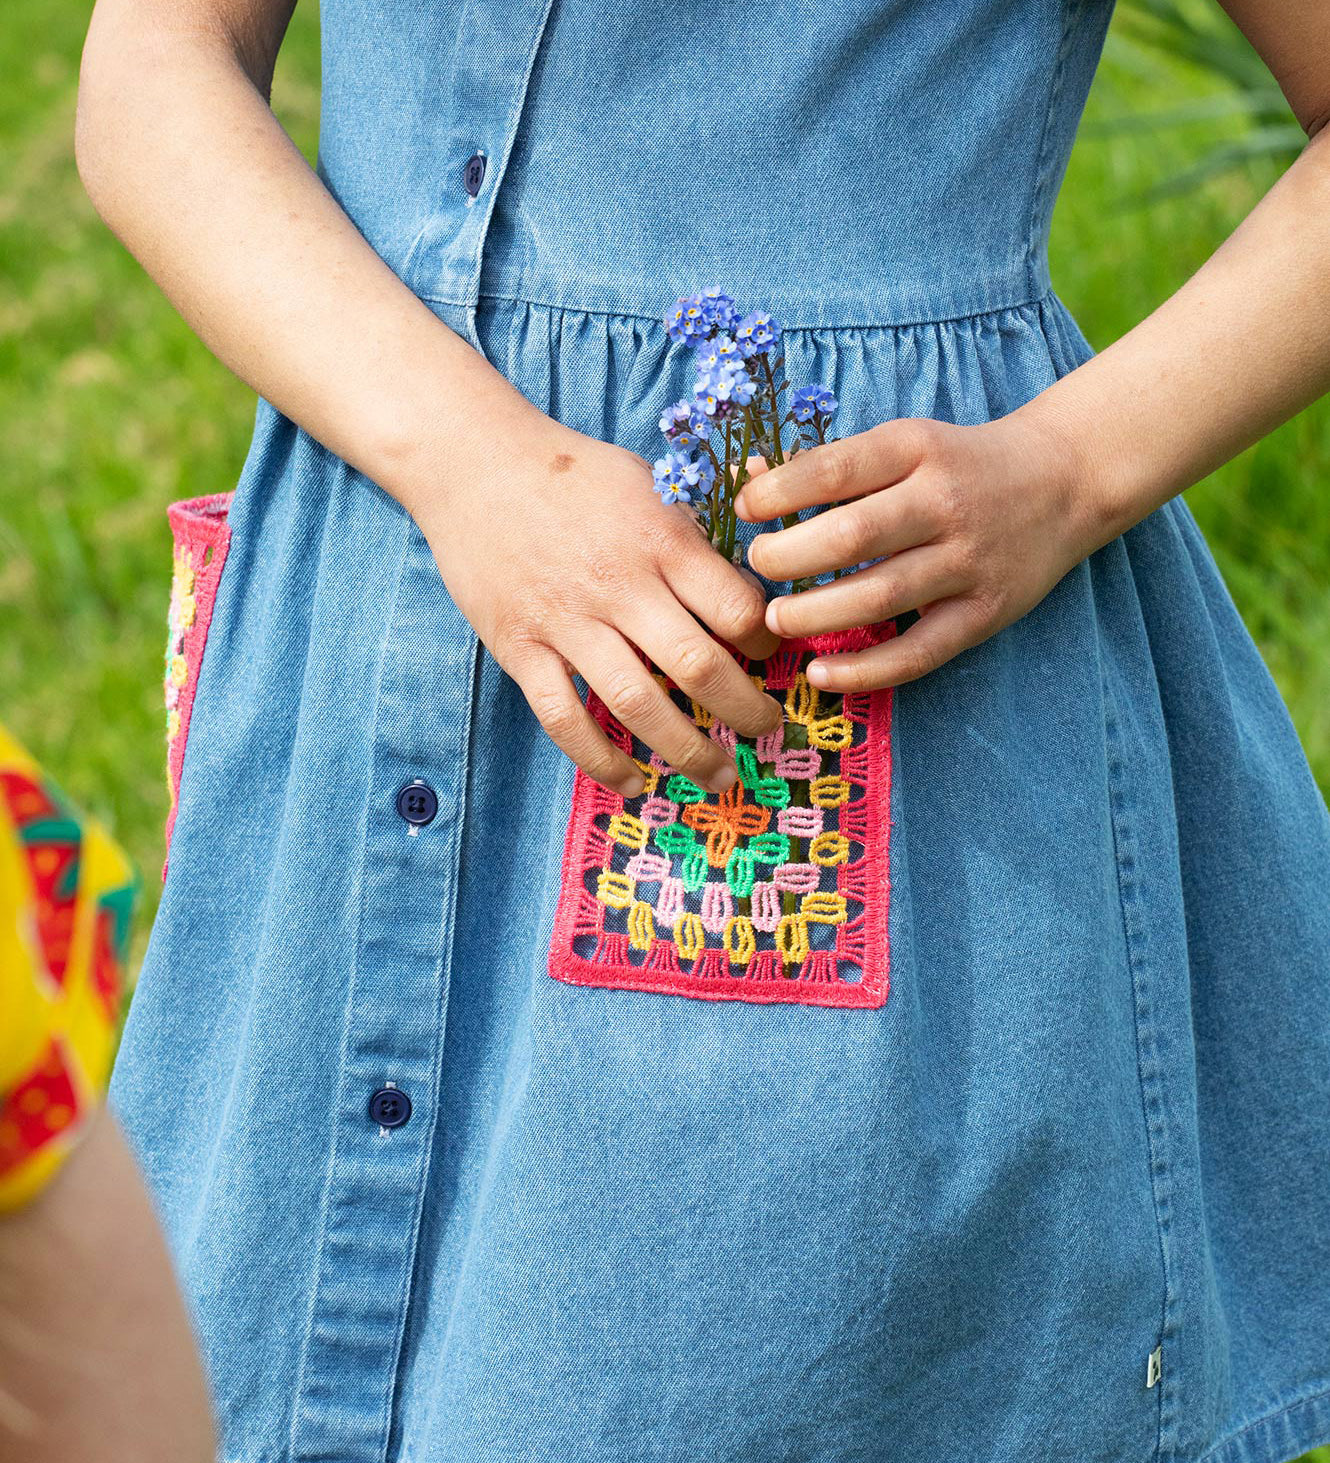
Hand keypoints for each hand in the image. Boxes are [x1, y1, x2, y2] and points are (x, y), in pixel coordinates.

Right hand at [412, 416, 782, 796]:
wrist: (473, 463)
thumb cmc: (571, 472)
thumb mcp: (649, 478)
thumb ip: (699, 528)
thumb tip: (756, 555)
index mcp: (660, 540)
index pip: (736, 609)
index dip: (765, 644)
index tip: (770, 658)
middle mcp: (619, 586)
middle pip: (698, 667)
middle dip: (745, 711)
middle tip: (767, 731)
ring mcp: (566, 622)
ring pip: (638, 704)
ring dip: (687, 751)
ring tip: (719, 776)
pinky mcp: (520, 648)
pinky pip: (565, 719)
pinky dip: (602, 760)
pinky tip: (634, 782)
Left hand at [734, 412, 1098, 690]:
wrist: (1063, 480)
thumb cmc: (958, 465)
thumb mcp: (905, 444)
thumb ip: (832, 466)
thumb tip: (749, 484)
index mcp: (916, 450)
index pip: (836, 469)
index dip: (780, 492)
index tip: (744, 509)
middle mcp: (945, 503)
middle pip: (853, 536)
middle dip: (789, 558)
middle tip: (755, 568)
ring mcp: (968, 562)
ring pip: (880, 597)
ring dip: (816, 614)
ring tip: (775, 619)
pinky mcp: (984, 613)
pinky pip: (918, 652)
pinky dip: (865, 670)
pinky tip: (819, 673)